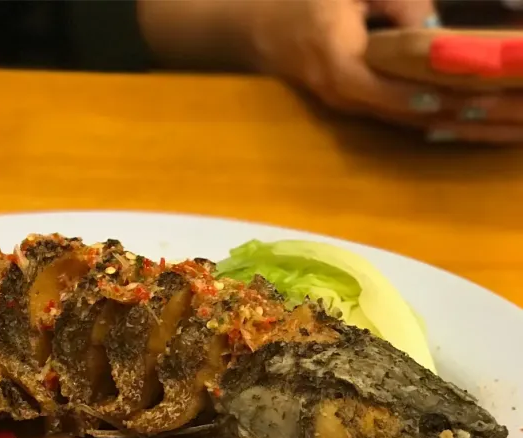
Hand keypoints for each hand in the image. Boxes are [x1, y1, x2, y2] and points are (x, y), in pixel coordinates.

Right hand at [248, 0, 522, 143]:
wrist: (262, 29)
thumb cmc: (308, 2)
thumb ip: (394, 2)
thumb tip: (431, 27)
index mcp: (334, 57)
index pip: (374, 85)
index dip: (408, 92)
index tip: (445, 93)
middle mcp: (337, 90)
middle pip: (393, 109)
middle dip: (438, 109)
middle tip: (483, 106)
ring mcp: (341, 104)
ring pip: (393, 117)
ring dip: (435, 117)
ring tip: (479, 112)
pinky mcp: (348, 106)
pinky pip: (389, 115)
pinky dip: (422, 115)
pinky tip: (456, 114)